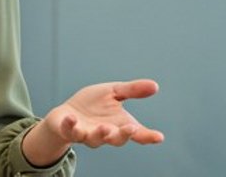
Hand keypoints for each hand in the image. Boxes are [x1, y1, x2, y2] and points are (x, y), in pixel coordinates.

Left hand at [40, 79, 164, 148]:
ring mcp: (87, 134)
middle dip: (124, 134)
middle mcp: (105, 133)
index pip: (136, 133)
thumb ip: (132, 90)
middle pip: (117, 139)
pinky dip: (71, 125)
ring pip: (95, 139)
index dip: (148, 136)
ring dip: (100, 134)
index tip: (159, 137)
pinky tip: (72, 118)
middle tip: (132, 128)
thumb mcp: (114, 93)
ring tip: (104, 127)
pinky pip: (70, 131)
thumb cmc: (93, 104)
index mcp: (119, 125)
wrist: (66, 113)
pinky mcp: (69, 131)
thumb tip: (155, 86)